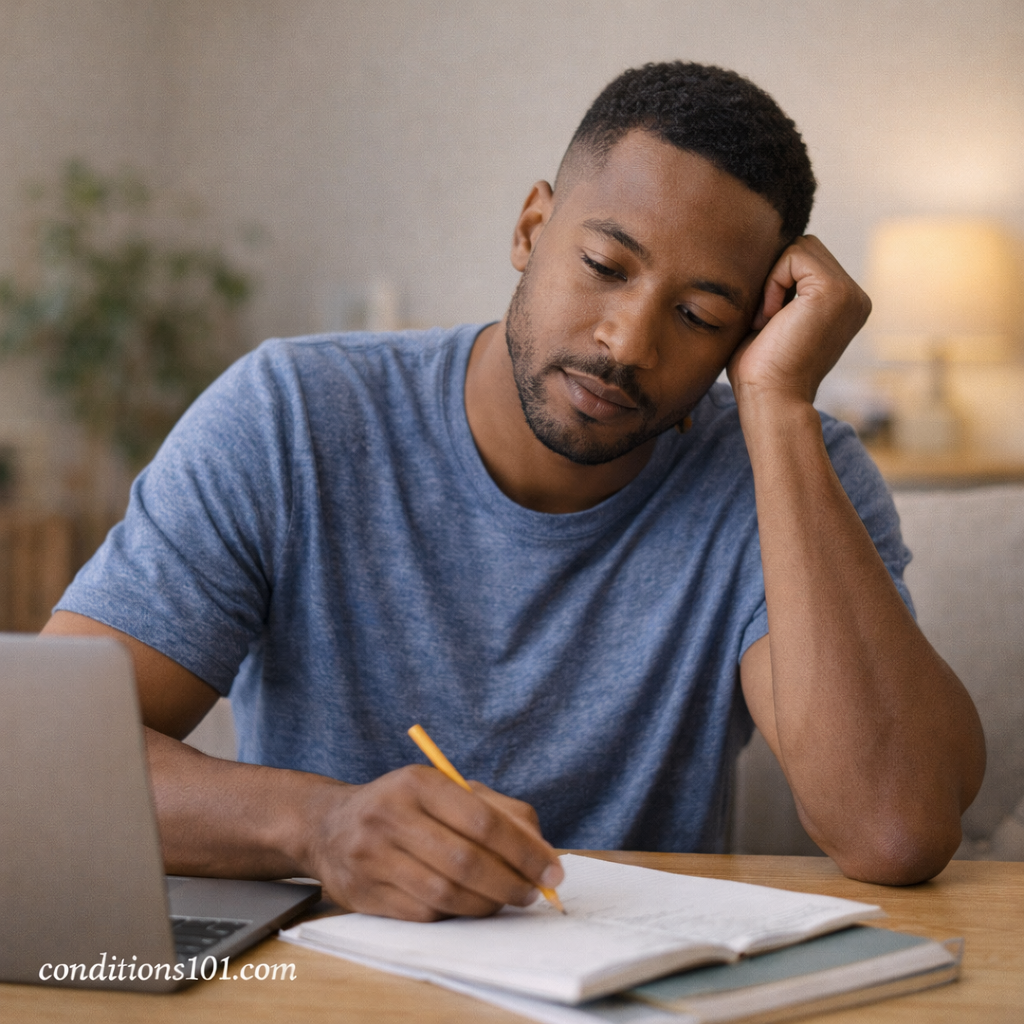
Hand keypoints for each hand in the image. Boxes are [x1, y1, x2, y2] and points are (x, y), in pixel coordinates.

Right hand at [303, 764, 563, 920]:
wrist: (329, 825)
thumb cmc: (405, 806)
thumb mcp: (447, 790)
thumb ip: (499, 811)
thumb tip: (542, 853)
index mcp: (418, 783)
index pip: (482, 820)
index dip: (524, 851)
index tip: (552, 871)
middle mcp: (390, 816)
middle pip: (466, 861)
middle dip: (510, 883)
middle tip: (533, 893)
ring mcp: (371, 856)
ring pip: (446, 894)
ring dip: (487, 904)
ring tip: (507, 899)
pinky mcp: (363, 894)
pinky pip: (423, 914)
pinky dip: (455, 914)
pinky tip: (469, 904)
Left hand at [727, 236, 870, 408]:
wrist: (770, 400)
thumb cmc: (761, 371)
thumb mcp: (775, 321)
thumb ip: (781, 289)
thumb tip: (761, 252)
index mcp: (845, 304)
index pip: (807, 260)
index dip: (776, 281)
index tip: (767, 324)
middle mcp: (855, 296)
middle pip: (805, 247)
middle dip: (776, 276)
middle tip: (766, 321)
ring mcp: (850, 293)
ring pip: (800, 247)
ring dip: (773, 280)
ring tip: (769, 320)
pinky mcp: (835, 290)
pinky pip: (794, 255)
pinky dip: (773, 282)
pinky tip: (771, 318)